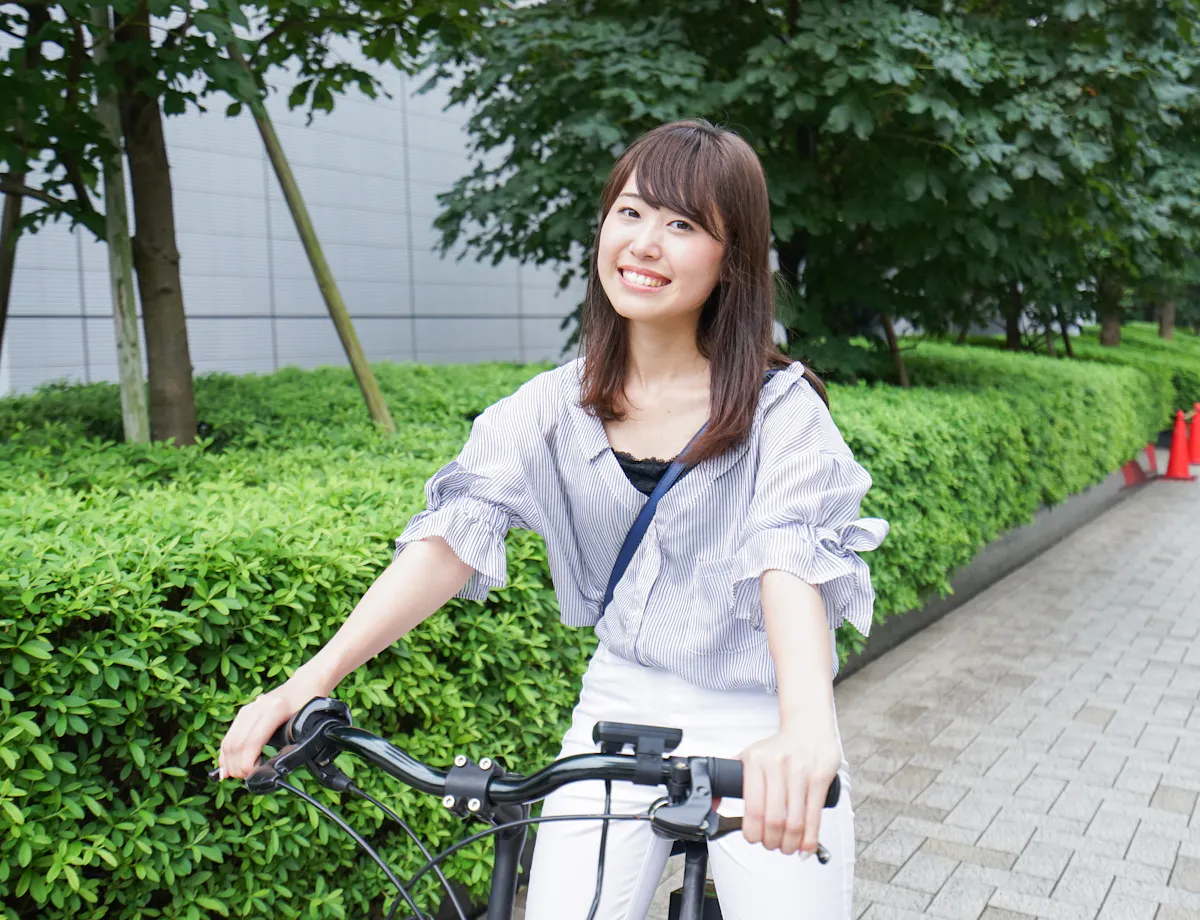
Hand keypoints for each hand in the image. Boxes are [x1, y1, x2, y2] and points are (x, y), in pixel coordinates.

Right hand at [216, 676, 327, 779]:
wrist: (304, 684)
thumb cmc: (309, 704)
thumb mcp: (307, 722)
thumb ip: (296, 741)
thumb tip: (282, 766)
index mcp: (275, 709)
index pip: (253, 741)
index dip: (248, 763)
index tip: (253, 775)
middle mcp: (258, 707)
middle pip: (237, 743)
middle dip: (238, 766)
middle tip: (247, 778)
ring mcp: (249, 709)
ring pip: (229, 740)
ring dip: (230, 763)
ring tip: (240, 775)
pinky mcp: (244, 713)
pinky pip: (229, 736)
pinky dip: (225, 754)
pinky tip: (225, 769)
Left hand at [737, 718, 840, 856]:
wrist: (808, 726)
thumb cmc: (777, 747)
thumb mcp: (749, 756)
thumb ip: (729, 779)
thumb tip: (712, 805)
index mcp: (755, 761)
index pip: (752, 808)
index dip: (753, 832)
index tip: (754, 839)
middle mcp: (776, 765)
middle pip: (773, 819)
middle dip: (771, 841)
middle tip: (771, 845)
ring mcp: (800, 771)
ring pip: (794, 822)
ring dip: (790, 843)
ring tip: (787, 847)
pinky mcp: (819, 777)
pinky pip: (814, 816)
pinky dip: (810, 838)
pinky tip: (806, 847)